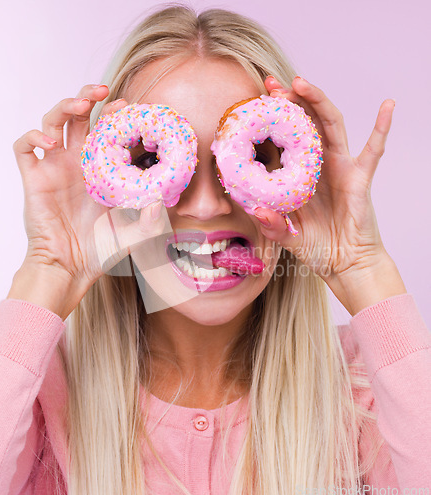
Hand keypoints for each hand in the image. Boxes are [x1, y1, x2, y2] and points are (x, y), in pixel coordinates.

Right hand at [12, 85, 164, 290]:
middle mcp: (77, 163)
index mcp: (100, 170)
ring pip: (52, 122)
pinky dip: (32, 137)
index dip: (114, 115)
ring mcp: (54, 168)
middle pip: (77, 116)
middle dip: (88, 96)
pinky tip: (49, 142)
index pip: (105, 130)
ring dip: (63, 107)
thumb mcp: (135, 235)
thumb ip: (151, 220)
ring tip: (81, 103)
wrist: (70, 267)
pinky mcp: (34, 178)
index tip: (129, 107)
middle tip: (103, 90)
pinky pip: (24, 147)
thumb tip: (161, 199)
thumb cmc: (101, 251)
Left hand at [255, 76, 404, 311]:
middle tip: (271, 84)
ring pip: (331, 127)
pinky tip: (388, 106)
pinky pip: (373, 150)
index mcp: (299, 176)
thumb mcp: (288, 238)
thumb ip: (273, 226)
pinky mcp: (361, 178)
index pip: (284, 140)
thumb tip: (256, 211)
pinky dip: (381, 128)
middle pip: (305, 125)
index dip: (271, 122)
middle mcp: (319, 166)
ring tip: (301, 82)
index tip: (254, 104)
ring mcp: (341, 169)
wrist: (346, 264)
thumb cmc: (318, 248)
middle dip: (290, 102)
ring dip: (318, 102)